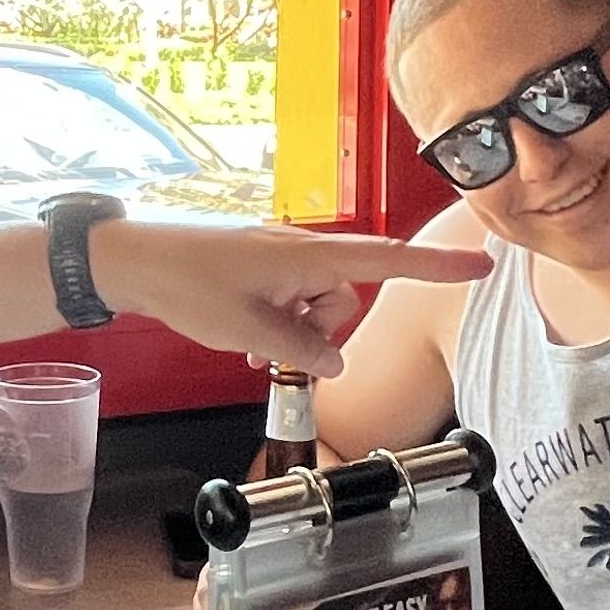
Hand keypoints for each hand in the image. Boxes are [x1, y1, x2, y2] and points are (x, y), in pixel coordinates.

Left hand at [103, 224, 488, 377]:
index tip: (481, 263)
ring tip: (250, 342)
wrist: (129, 260)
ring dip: (293, 331)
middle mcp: (300, 249)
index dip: (436, 264)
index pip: (387, 258)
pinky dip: (276, 323)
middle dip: (320, 330)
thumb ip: (300, 349)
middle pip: (343, 296)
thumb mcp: (248, 330)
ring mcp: (278, 257)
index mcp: (308, 254)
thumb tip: (332, 360)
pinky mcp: (258, 267)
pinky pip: (288, 299)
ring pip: (314, 304)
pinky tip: (246, 339)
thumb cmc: (183, 283)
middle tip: (273, 346)